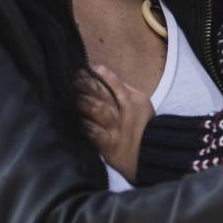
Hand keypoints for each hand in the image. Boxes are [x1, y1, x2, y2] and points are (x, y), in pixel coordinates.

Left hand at [74, 63, 154, 179]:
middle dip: (86, 85)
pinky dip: (84, 125)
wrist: (151, 155)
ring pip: (97, 110)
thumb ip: (124, 91)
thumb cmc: (143, 127)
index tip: (88, 67)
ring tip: (71, 97)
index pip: (115, 83)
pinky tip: (74, 120)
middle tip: (74, 80)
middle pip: (102, 95)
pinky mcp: (109, 145)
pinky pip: (93, 133)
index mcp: (133, 101)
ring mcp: (116, 129)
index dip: (101, 74)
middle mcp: (125, 113)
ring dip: (82, 102)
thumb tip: (104, 76)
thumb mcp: (141, 105)